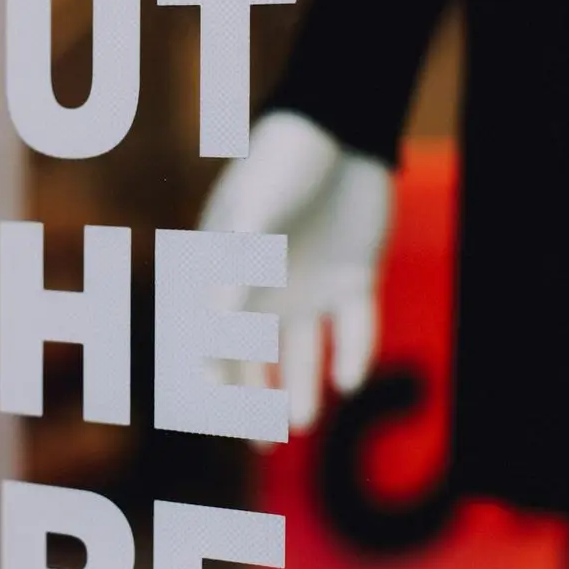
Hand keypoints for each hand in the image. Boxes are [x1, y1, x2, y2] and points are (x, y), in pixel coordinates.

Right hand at [199, 111, 393, 430]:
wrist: (343, 126)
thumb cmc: (283, 163)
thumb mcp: (253, 213)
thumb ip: (235, 265)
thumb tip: (213, 320)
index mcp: (231, 271)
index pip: (214, 336)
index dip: (213, 373)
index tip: (214, 407)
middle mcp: (268, 285)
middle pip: (257, 356)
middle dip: (254, 401)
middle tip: (259, 442)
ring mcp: (312, 283)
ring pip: (304, 353)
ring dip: (302, 388)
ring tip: (302, 422)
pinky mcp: (355, 277)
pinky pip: (354, 327)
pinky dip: (354, 353)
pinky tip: (350, 379)